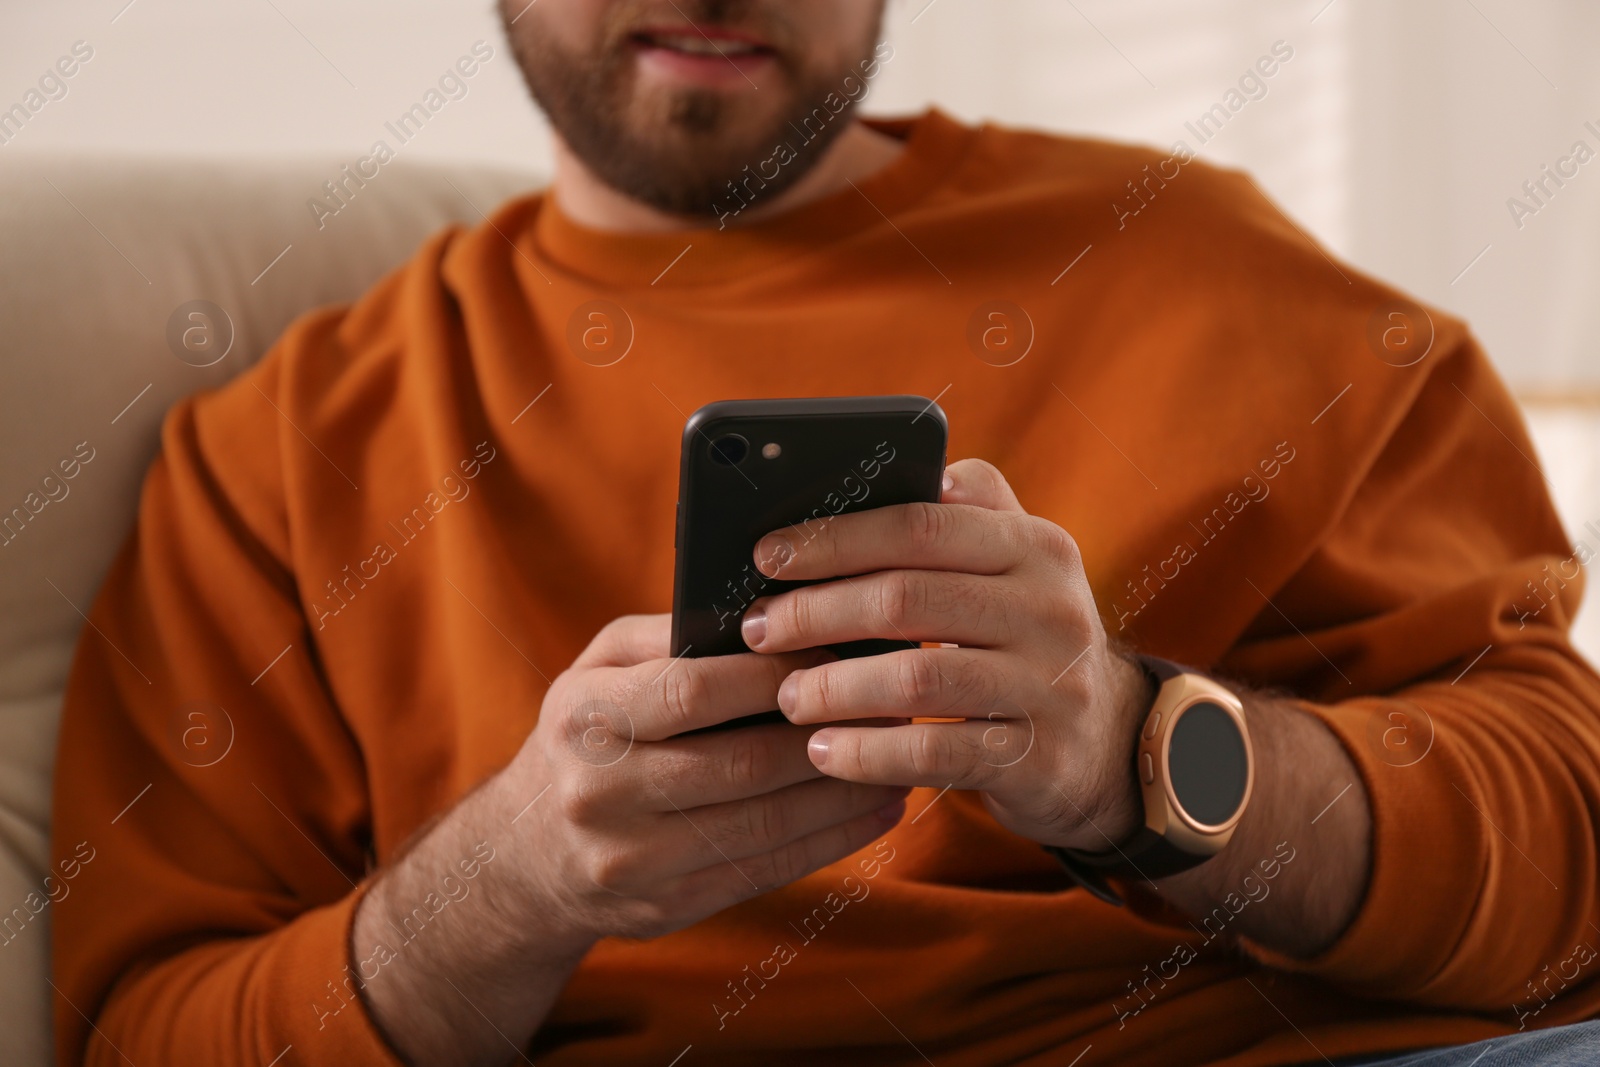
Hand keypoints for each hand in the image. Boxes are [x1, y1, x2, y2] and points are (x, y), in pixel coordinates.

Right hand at [354, 614, 905, 1066]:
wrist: (523, 855)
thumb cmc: (585, 735)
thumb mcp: (599, 669)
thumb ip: (671, 636)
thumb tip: (774, 613)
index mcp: (582, 717)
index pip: (691, 693)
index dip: (772, 676)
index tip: (839, 653)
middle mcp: (598, 793)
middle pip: (739, 765)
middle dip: (826, 735)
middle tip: (893, 706)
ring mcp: (630, 861)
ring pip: (763, 826)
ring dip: (843, 793)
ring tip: (900, 758)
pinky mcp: (664, 907)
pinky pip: (764, 872)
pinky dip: (830, 841)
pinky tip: (876, 812)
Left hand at [740, 459, 1152, 851]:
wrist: (1107, 742)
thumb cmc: (1025, 636)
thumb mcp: (1016, 563)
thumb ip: (961, 511)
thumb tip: (866, 472)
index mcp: (1036, 545)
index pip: (921, 524)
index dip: (835, 537)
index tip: (767, 555)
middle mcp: (1051, 609)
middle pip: (908, 598)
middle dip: (817, 612)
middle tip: (759, 630)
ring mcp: (1051, 687)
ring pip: (919, 679)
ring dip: (835, 688)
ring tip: (786, 697)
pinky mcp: (1038, 760)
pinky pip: (935, 755)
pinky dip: (868, 753)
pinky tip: (824, 752)